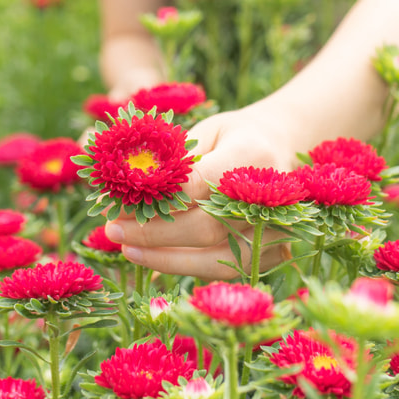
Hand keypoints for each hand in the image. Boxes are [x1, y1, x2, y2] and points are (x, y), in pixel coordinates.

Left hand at [104, 104, 302, 279]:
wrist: (284, 145)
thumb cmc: (235, 135)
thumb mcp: (206, 130)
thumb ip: (173, 158)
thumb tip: (125, 186)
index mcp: (250, 154)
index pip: (197, 186)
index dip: (155, 201)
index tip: (118, 206)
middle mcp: (270, 194)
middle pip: (206, 228)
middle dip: (154, 235)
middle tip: (114, 231)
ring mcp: (278, 227)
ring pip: (217, 258)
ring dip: (167, 259)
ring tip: (129, 250)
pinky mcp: (277, 249)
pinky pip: (228, 268)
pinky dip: (189, 267)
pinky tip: (157, 260)